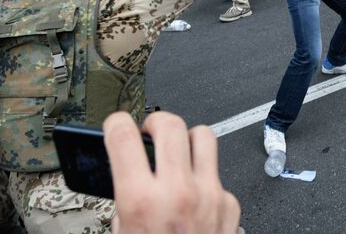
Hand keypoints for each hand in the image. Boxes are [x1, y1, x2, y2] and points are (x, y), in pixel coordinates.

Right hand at [104, 111, 240, 233]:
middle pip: (170, 123)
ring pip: (204, 136)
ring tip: (177, 152)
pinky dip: (205, 179)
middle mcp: (178, 192)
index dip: (115, 123)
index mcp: (141, 200)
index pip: (123, 134)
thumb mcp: (123, 233)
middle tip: (149, 134)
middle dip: (155, 122)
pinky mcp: (231, 205)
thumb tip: (127, 168)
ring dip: (187, 140)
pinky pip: (217, 174)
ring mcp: (209, 196)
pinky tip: (195, 195)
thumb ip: (125, 197)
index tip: (116, 126)